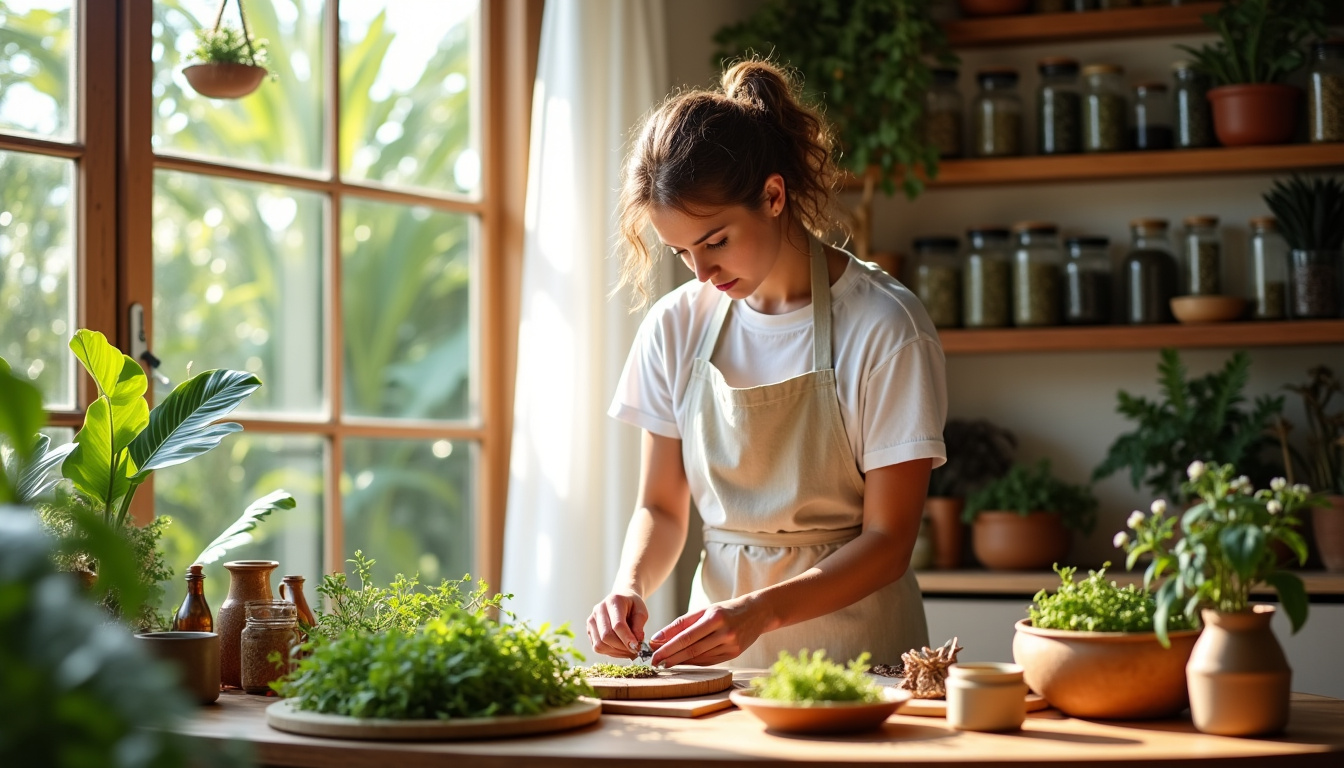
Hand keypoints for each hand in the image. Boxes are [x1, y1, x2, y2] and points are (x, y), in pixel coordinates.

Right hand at [587, 589, 648, 658]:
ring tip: (628, 650)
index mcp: (614, 601)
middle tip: (634, 650)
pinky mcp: (589, 630)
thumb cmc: (632, 606)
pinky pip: (597, 647)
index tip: (636, 647)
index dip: (627, 638)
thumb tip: (637, 642)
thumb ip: (639, 626)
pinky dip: (610, 652)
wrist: (621, 599)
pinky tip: (619, 649)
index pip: (618, 624)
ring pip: (600, 644)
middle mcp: (599, 610)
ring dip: (616, 652)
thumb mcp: (641, 611)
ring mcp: (592, 620)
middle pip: (607, 636)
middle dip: (622, 647)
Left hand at [649, 596, 769, 666]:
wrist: (757, 613)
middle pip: (691, 649)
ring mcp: (731, 645)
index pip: (686, 637)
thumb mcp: (704, 611)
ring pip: (700, 657)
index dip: (668, 647)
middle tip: (655, 662)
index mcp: (715, 618)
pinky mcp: (735, 654)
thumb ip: (681, 624)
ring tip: (666, 662)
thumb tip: (659, 637)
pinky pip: (709, 661)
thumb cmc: (726, 610)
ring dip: (680, 661)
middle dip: (670, 657)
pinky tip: (683, 662)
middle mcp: (724, 632)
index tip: (653, 653)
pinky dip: (694, 662)